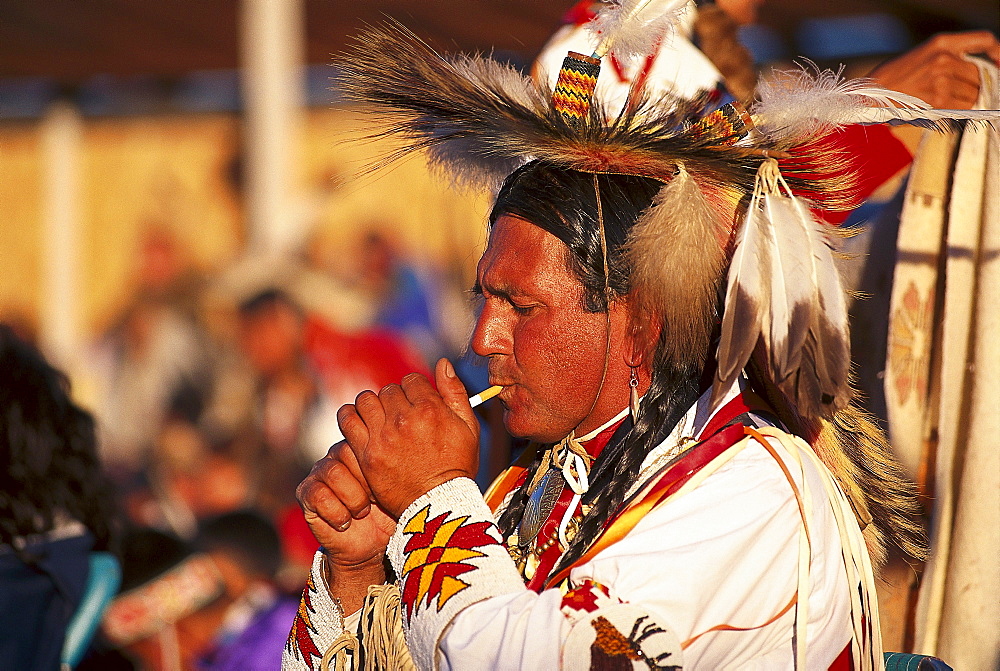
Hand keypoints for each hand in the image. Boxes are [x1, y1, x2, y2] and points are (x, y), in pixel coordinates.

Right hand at [296, 441, 394, 569]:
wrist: (369, 546)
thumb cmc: (387, 513)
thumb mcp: (398, 487)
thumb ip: (397, 463)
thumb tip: (408, 448)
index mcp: (361, 447)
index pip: (364, 440)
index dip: (376, 468)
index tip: (386, 489)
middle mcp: (337, 454)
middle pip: (346, 452)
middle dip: (366, 483)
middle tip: (373, 502)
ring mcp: (319, 472)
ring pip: (334, 473)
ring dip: (353, 499)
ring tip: (361, 513)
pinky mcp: (306, 493)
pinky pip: (318, 495)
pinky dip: (336, 513)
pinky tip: (345, 522)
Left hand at [339, 358, 479, 518]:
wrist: (437, 502)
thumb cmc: (456, 465)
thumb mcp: (468, 426)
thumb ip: (455, 392)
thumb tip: (443, 363)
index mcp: (430, 408)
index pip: (411, 380)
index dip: (415, 389)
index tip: (416, 402)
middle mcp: (404, 418)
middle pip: (388, 390)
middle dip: (394, 399)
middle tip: (399, 415)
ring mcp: (383, 436)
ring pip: (365, 400)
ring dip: (372, 405)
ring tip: (379, 418)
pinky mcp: (367, 453)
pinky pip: (348, 420)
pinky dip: (351, 416)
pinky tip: (360, 423)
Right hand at [869, 31, 999, 109]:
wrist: (869, 96)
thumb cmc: (892, 79)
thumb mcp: (920, 56)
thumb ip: (947, 58)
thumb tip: (975, 73)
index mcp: (941, 43)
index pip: (984, 40)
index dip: (997, 52)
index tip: (998, 62)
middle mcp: (945, 58)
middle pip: (979, 73)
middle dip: (974, 84)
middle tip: (957, 92)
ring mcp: (943, 79)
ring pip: (974, 92)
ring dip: (966, 99)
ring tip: (945, 101)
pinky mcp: (939, 100)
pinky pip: (964, 106)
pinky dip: (958, 109)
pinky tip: (943, 108)